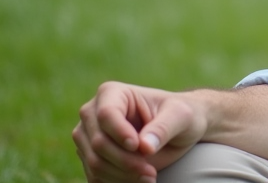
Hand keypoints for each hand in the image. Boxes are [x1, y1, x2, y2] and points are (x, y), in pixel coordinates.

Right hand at [72, 82, 206, 182]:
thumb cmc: (179, 115)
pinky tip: (139, 180)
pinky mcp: (90, 157)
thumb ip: (163, 128)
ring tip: (150, 177)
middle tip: (151, 173)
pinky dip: (117, 182)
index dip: (120, 133)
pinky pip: (96, 177)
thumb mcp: (180, 116)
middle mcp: (92, 113)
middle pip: (99, 142)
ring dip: (123, 175)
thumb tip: (144, 146)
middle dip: (126, 161)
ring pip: (95, 163)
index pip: (106, 114)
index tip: (138, 147)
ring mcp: (87, 137)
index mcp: (112, 93)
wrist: (177, 130)